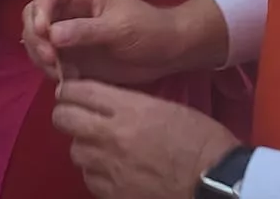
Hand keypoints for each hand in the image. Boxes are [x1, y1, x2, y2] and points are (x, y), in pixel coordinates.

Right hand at [23, 0, 207, 84]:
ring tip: (60, 72)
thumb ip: (86, 30)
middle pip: (34, 14)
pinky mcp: (69, 54)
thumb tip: (52, 35)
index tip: (44, 32)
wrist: (166, 54)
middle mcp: (68, 7)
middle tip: (50, 58)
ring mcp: (66, 31)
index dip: (40, 8)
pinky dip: (49, 69)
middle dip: (35, 36)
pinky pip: (47, 59)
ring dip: (39, 55)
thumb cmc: (148, 29)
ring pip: (36, 38)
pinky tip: (67, 78)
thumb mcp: (120, 27)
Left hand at [51, 81, 240, 198]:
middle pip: (63, 119)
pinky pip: (89, 179)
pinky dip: (96, 173)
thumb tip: (104, 105)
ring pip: (75, 150)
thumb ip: (129, 104)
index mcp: (128, 109)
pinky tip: (112, 170)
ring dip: (84, 146)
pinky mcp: (113, 194)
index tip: (70, 92)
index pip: (78, 92)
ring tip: (101, 146)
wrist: (216, 181)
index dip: (69, 90)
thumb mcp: (166, 107)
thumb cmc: (200, 140)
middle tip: (76, 116)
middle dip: (66, 114)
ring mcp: (109, 168)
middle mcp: (111, 136)